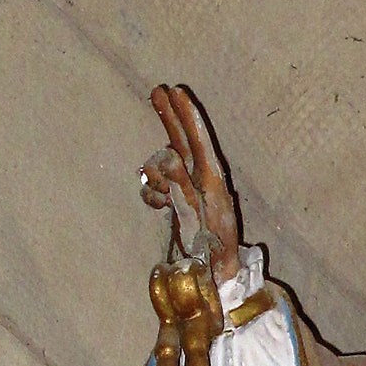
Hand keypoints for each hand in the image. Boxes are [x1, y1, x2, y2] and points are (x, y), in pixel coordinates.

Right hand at [139, 84, 241, 286]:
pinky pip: (154, 187)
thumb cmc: (213, 248)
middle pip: (181, 140)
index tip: (174, 91)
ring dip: (155, 176)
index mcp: (212, 178)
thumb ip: (182, 184)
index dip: (185, 114)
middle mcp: (200, 179)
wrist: (214, 275)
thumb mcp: (199, 213)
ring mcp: (187, 190)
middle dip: (169, 117)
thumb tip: (167, 156)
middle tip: (158, 91)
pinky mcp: (176, 202)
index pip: (197, 139)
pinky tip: (157, 205)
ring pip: (160, 165)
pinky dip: (151, 193)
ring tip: (161, 198)